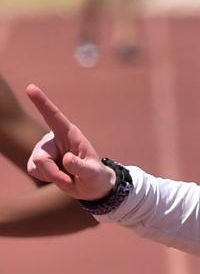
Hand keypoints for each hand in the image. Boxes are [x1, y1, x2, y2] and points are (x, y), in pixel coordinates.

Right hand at [25, 85, 114, 200]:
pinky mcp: (37, 160)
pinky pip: (33, 170)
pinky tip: (58, 175)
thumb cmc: (94, 176)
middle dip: (54, 172)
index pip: (54, 116)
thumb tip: (67, 159)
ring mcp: (44, 149)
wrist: (90, 186)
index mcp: (70, 134)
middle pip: (41, 157)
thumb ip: (82, 167)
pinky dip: (47, 178)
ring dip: (52, 176)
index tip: (30, 87)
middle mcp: (54, 138)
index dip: (41, 102)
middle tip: (71, 178)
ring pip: (36, 165)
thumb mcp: (93, 173)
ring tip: (67, 175)